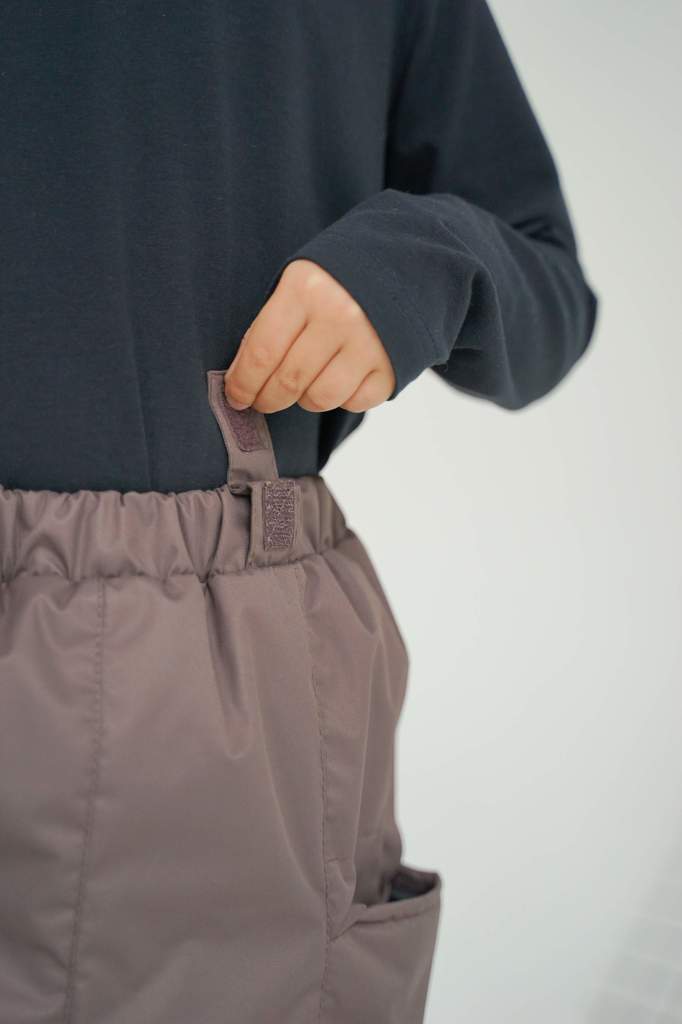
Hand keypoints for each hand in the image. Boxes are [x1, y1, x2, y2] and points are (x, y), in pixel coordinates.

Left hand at [223, 259, 395, 413]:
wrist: (404, 266)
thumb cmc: (339, 280)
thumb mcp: (298, 283)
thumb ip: (271, 324)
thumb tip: (244, 375)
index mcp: (306, 289)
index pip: (262, 352)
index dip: (242, 383)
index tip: (235, 397)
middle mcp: (339, 316)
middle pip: (288, 382)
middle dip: (266, 399)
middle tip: (261, 401)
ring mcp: (369, 344)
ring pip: (319, 399)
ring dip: (304, 399)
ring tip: (304, 384)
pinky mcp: (391, 367)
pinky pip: (352, 404)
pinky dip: (341, 399)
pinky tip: (339, 378)